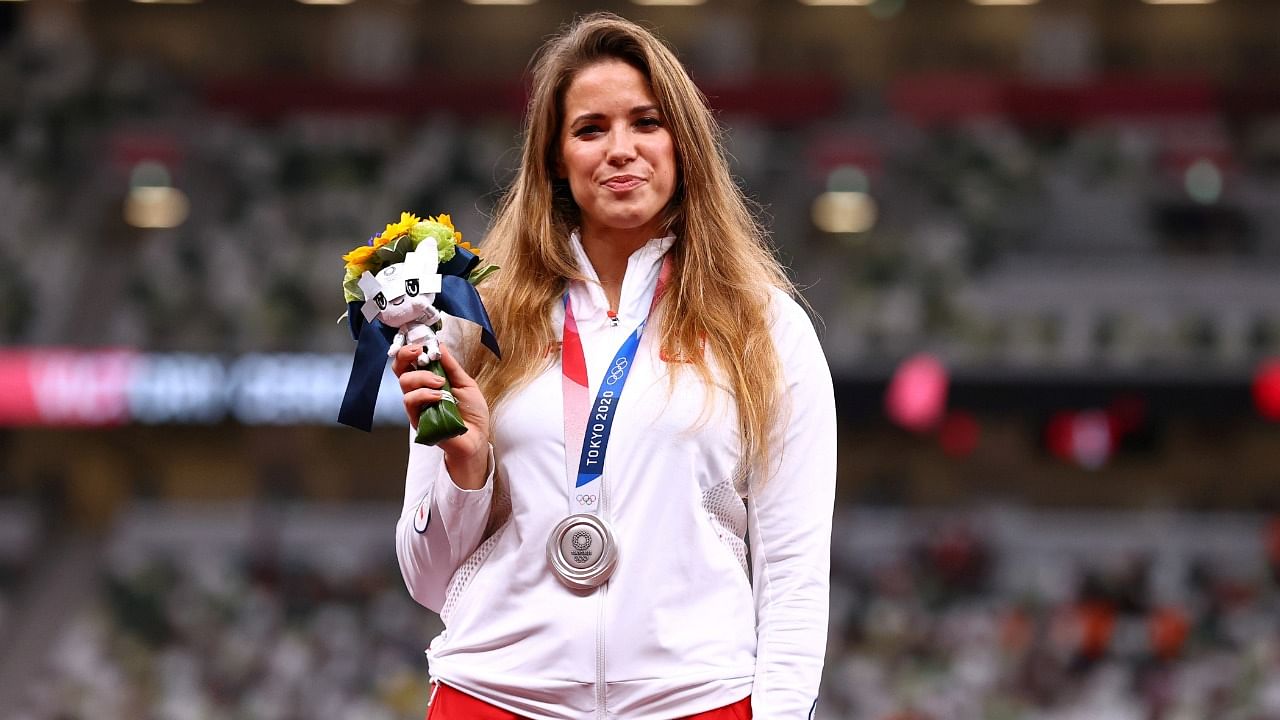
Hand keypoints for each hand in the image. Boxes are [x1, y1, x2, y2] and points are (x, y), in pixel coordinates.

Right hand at [395, 342, 491, 488]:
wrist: (476, 438)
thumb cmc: (471, 413)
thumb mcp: (465, 383)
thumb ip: (451, 366)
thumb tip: (439, 345)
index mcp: (429, 379)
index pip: (410, 361)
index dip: (411, 349)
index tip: (422, 343)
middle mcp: (420, 390)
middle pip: (399, 368)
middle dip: (405, 355)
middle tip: (419, 353)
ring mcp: (417, 405)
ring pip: (404, 382)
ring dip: (422, 377)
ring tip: (440, 383)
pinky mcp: (416, 419)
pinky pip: (410, 401)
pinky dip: (424, 394)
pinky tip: (439, 397)